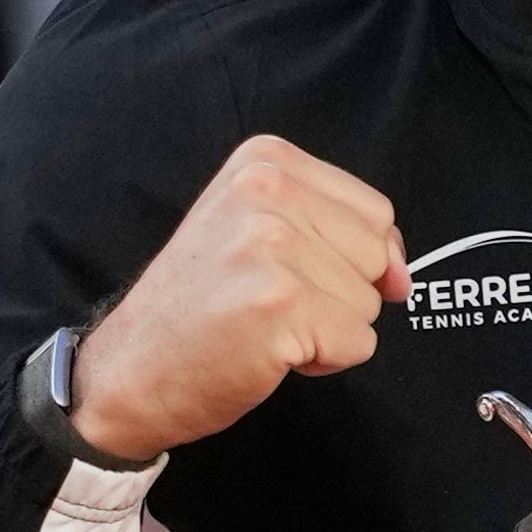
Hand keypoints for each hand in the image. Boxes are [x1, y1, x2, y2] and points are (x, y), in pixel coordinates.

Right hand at [68, 137, 408, 460]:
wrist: (129, 370)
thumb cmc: (198, 309)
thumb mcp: (259, 234)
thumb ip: (340, 235)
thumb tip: (403, 276)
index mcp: (265, 160)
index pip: (374, 211)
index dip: (348, 259)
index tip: (290, 274)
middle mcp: (268, 190)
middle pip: (376, 255)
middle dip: (338, 294)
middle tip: (267, 303)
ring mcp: (272, 245)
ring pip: (369, 302)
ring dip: (328, 329)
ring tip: (262, 325)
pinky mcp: (280, 304)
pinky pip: (357, 343)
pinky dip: (322, 360)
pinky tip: (266, 351)